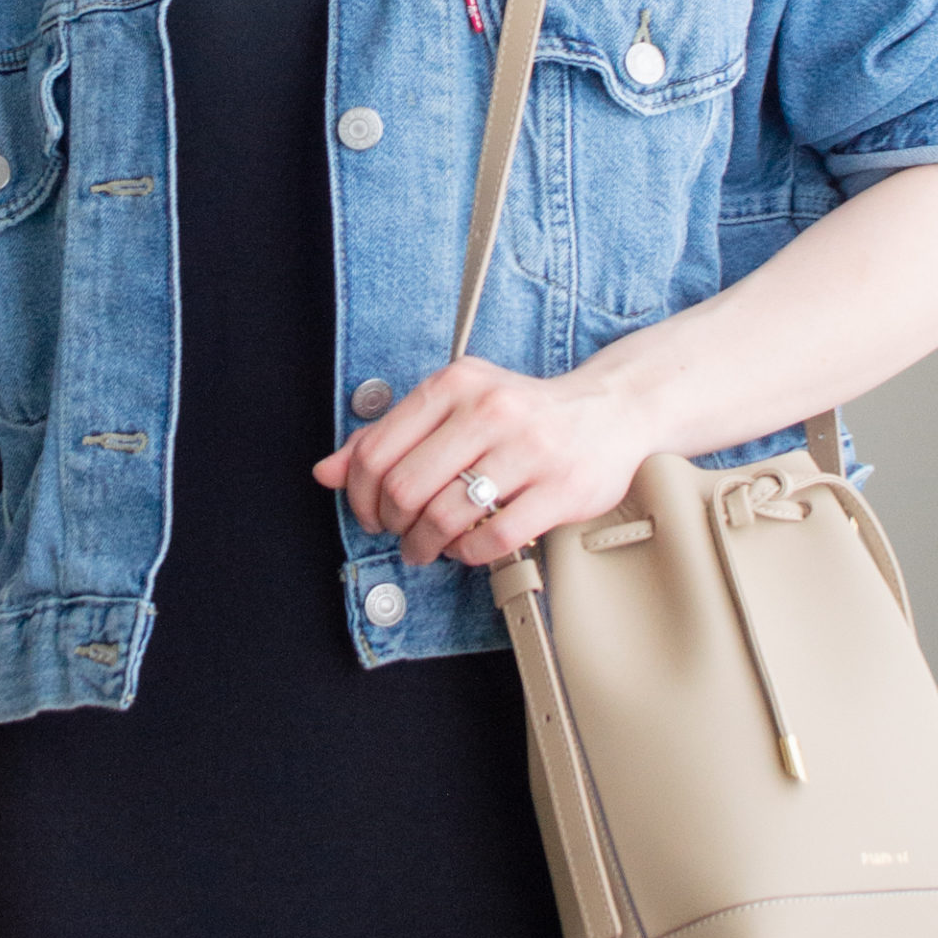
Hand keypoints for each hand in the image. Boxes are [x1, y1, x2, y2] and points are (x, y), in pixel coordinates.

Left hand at [312, 354, 651, 566]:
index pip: (378, 450)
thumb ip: (388, 435)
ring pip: (446, 516)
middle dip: (393, 525)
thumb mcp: (453, 407)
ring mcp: (529, 449)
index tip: (369, 513)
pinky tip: (467, 546)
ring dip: (426, 545)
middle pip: (406, 488)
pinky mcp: (560, 488)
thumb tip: (326, 471)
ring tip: (428, 547)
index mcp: (456, 384)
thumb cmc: (523, 413)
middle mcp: (491, 410)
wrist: (610, 411)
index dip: (361, 495)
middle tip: (400, 534)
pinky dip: (468, 553)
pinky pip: (493, 538)